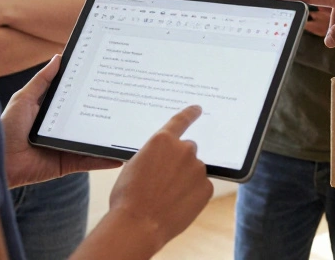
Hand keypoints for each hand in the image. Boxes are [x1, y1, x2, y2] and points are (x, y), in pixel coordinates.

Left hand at [2, 55, 121, 187]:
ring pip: (93, 140)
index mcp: (52, 112)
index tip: (108, 78)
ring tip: (129, 130)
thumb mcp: (24, 98)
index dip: (90, 89)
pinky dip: (105, 159)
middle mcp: (62, 129)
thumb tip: (58, 57)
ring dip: (109, 137)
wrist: (0, 161)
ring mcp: (67, 146)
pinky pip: (90, 161)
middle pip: (88, 119)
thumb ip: (42, 80)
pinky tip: (121, 155)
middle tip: (126, 101)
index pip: (76, 98)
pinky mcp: (68, 164)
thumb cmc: (7, 127)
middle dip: (107, 112)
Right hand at [104, 106, 212, 251]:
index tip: (198, 109)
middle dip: (179, 162)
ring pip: (194, 171)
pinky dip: (192, 194)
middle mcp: (184, 150)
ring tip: (166, 197)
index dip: (190, 114)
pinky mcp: (207, 188)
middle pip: (187, 150)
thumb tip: (162, 160)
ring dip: (185, 179)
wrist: (138, 225)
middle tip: (164, 180)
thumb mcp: (134, 167)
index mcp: (163, 141)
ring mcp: (197, 169)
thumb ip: (153, 156)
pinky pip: (200, 187)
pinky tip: (177, 205)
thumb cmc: (128, 197)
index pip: (181, 121)